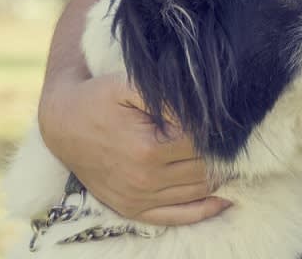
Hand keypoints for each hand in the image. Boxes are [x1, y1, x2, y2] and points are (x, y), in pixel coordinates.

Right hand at [38, 73, 230, 224]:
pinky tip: (226, 195)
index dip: (222, 132)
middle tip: (240, 138)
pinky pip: (179, 216)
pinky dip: (207, 208)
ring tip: (234, 158)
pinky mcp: (133, 209)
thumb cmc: (100, 98)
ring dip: (222, 177)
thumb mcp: (131, 85)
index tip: (232, 120)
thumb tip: (206, 111)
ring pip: (199, 192)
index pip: (205, 144)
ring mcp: (139, 198)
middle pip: (206, 169)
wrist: (62, 123)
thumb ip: (170, 97)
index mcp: (148, 148)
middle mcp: (145, 179)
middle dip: (226, 154)